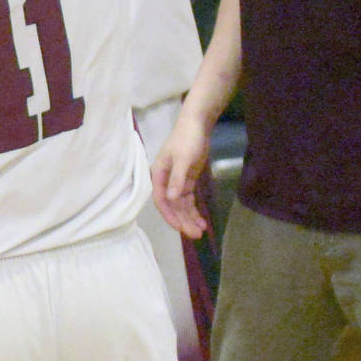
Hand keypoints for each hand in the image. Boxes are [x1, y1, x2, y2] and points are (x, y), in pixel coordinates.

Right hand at [150, 112, 212, 237]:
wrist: (196, 125)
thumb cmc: (187, 139)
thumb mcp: (184, 159)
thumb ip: (177, 179)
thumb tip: (171, 199)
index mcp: (158, 176)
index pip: (162, 201)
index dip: (170, 216)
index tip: (181, 228)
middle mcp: (165, 182)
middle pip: (172, 207)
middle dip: (183, 221)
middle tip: (196, 235)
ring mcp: (176, 182)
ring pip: (181, 206)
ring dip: (189, 219)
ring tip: (201, 232)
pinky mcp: (186, 182)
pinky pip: (188, 201)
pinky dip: (194, 211)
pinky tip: (202, 221)